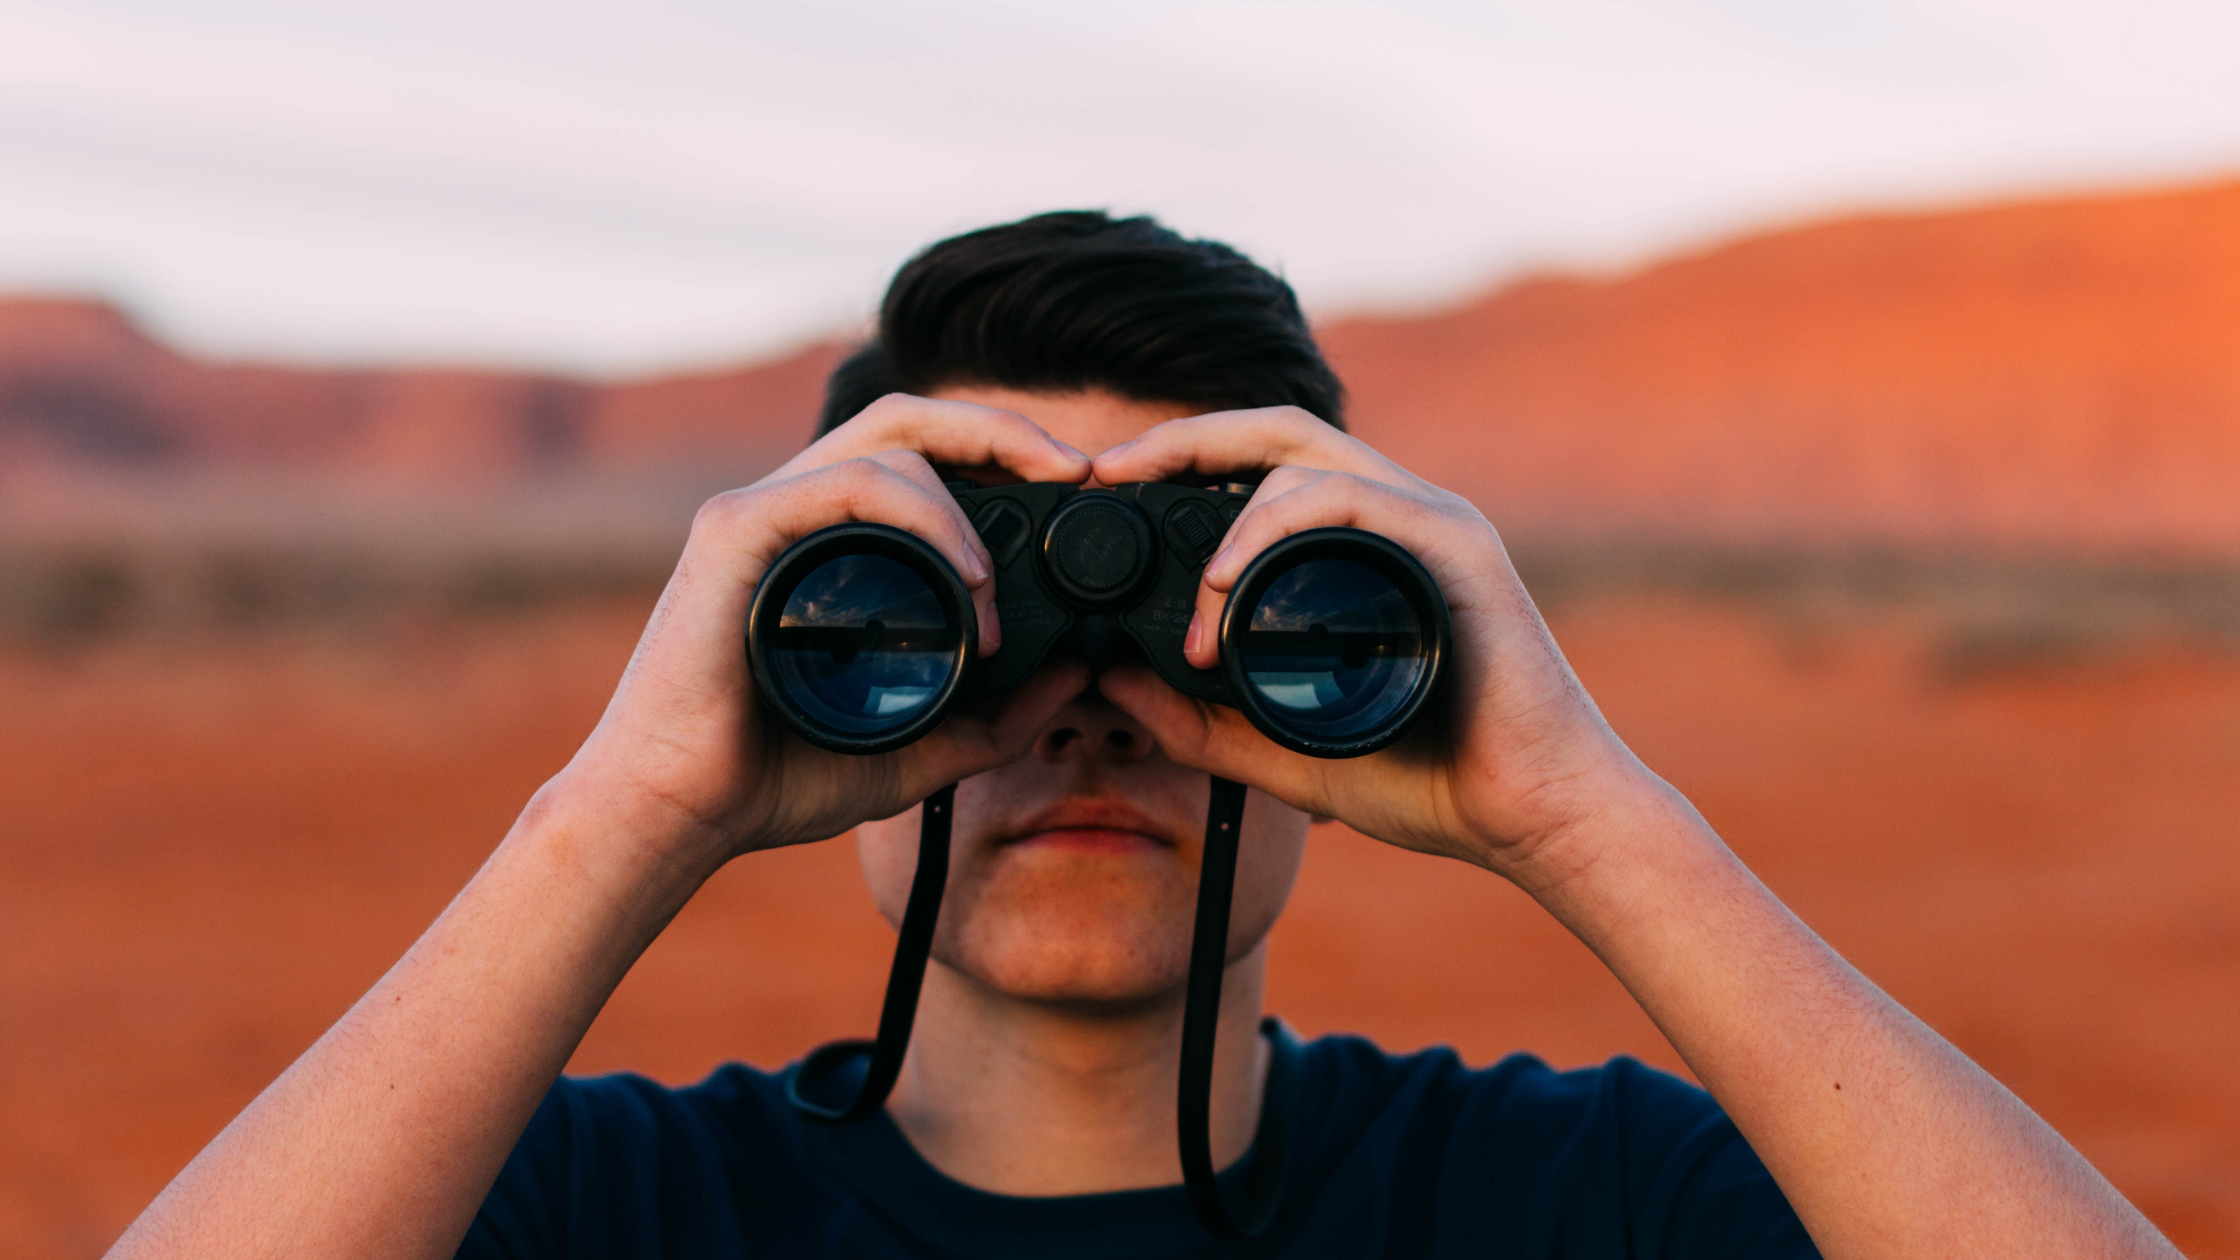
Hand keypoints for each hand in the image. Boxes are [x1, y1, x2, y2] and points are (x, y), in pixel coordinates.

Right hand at [546, 394, 1093, 866]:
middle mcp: (794, 509)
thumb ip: (997, 718)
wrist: (679, 814)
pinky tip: (963, 575)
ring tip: (993, 589)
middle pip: (908, 419)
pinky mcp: (734, 530)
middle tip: (1075, 469)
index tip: (1074, 489)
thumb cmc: (773, 777)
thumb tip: (1079, 672)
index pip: (922, 457)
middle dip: (1001, 429)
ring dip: (964, 504)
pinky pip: (845, 483)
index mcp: (829, 542)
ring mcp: (760, 511)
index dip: (1000, 453)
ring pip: (887, 444)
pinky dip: (921, 515)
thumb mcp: (919, 749)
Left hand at [1091, 408, 1663, 885]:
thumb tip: (1114, 684)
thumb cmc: (1435, 782)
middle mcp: (1398, 516)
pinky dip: (1277, 526)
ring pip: (1306, 457)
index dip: (1184, 460)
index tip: (1110, 487)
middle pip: (1278, 431)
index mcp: (1362, 548)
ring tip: (1192, 592)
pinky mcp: (1456, 545)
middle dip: (1185, 438)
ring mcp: (1431, 522)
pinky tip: (1230, 579)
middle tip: (1111, 470)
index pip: (1263, 467)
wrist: (1536, 817)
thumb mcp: (1284, 755)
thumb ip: (1202, 723)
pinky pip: (1352, 499)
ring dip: (1227, 511)